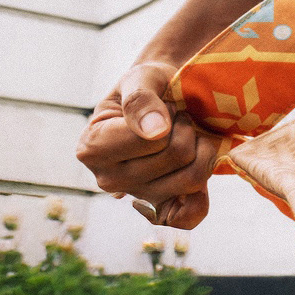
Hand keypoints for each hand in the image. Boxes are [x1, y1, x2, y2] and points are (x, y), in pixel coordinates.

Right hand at [76, 61, 218, 229]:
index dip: (168, 117)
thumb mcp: (140, 78)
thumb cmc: (146, 87)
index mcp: (92, 149)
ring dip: (201, 148)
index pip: (151, 140)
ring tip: (185, 135)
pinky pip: (189, 216)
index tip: (160, 107)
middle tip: (176, 119)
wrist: (163, 98)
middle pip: (176, 157)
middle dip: (186, 129)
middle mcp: (108, 179)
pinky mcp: (161, 208)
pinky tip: (196, 166)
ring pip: (192, 179)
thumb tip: (154, 132)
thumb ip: (141, 100)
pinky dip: (202, 192)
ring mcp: (136, 196)